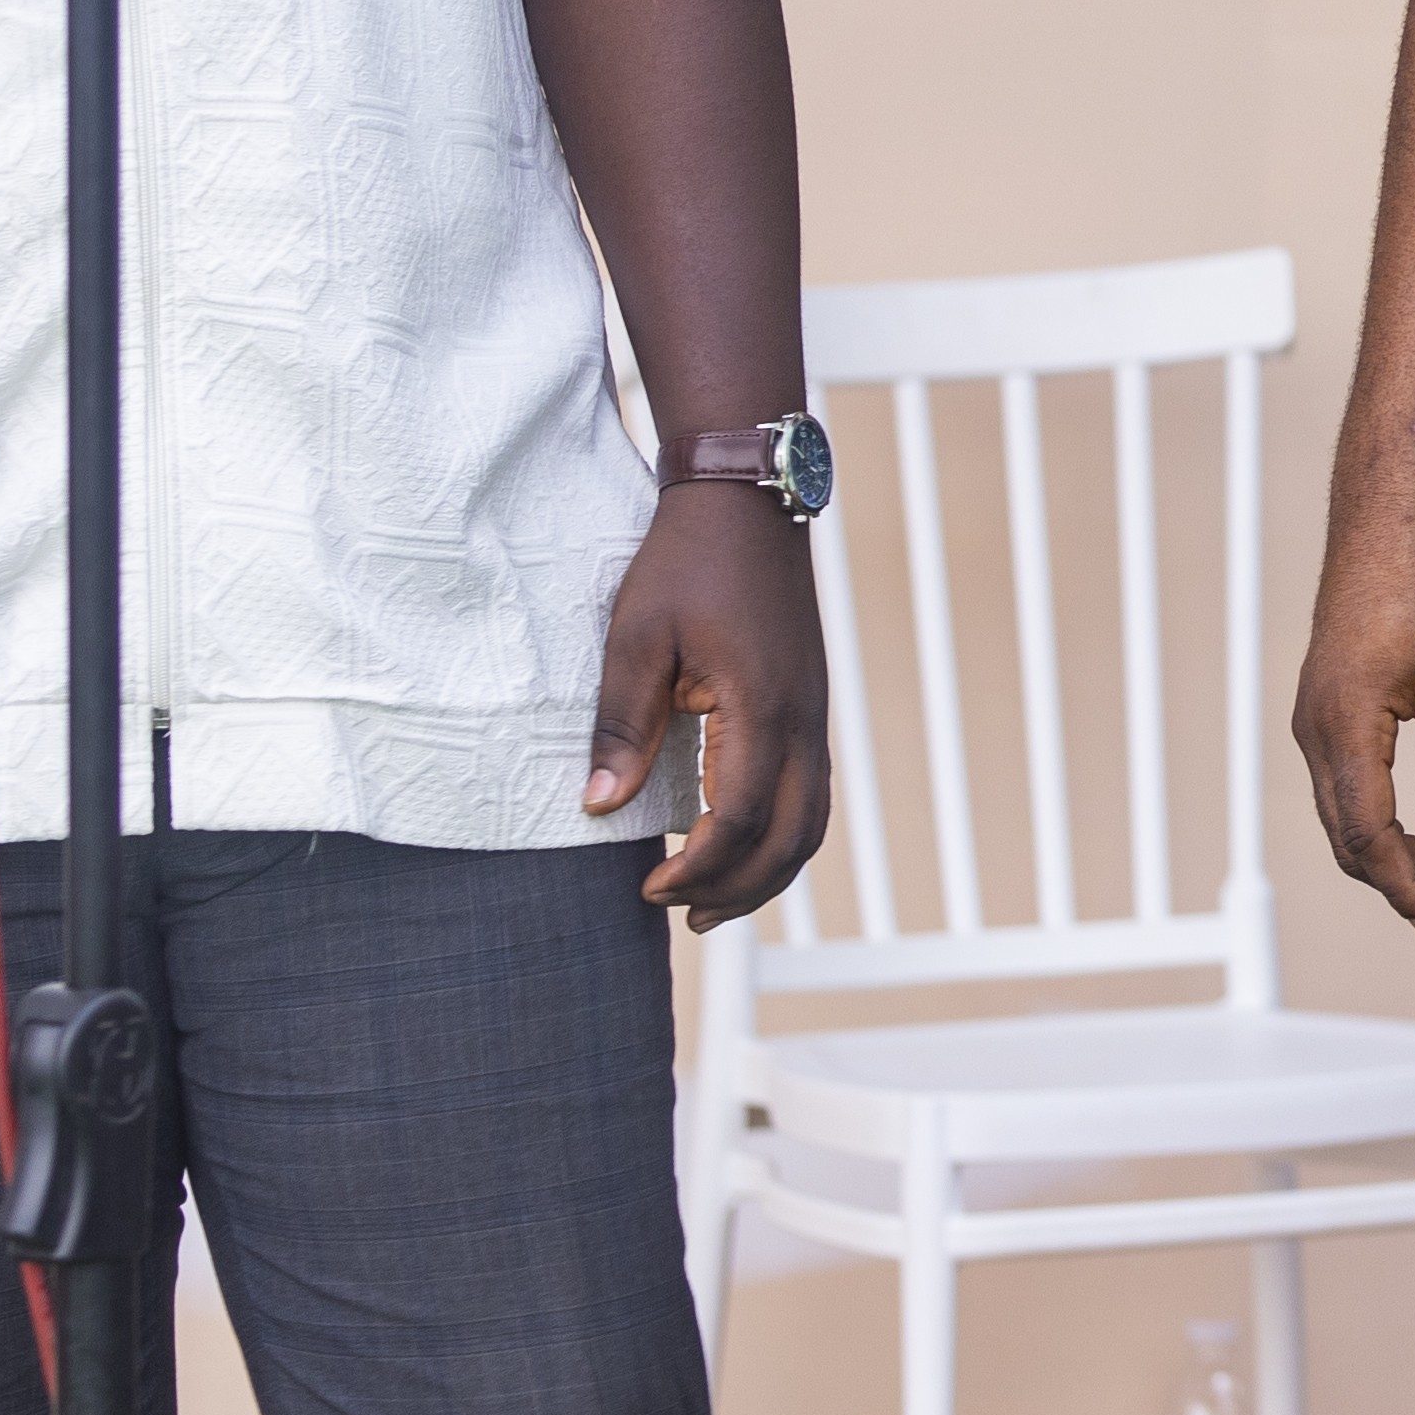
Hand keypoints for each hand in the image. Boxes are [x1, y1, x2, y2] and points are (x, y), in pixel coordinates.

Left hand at [588, 482, 833, 925]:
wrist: (746, 500)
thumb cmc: (685, 563)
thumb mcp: (636, 637)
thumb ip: (622, 725)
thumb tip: (600, 806)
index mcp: (760, 705)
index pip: (740, 818)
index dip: (698, 868)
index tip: (648, 887)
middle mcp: (802, 718)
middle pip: (790, 838)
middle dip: (737, 890)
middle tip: (678, 914)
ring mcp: (814, 713)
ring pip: (812, 823)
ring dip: (767, 872)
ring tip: (710, 902)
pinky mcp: (810, 706)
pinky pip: (812, 794)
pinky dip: (782, 836)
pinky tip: (741, 845)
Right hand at [1292, 499, 1414, 937]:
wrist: (1384, 526)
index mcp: (1344, 723)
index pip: (1365, 833)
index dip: (1405, 884)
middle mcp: (1316, 732)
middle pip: (1351, 840)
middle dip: (1410, 881)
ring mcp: (1316, 726)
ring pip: (1348, 820)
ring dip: (1403, 857)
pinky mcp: (1327, 718)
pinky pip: (1350, 792)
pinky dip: (1389, 824)